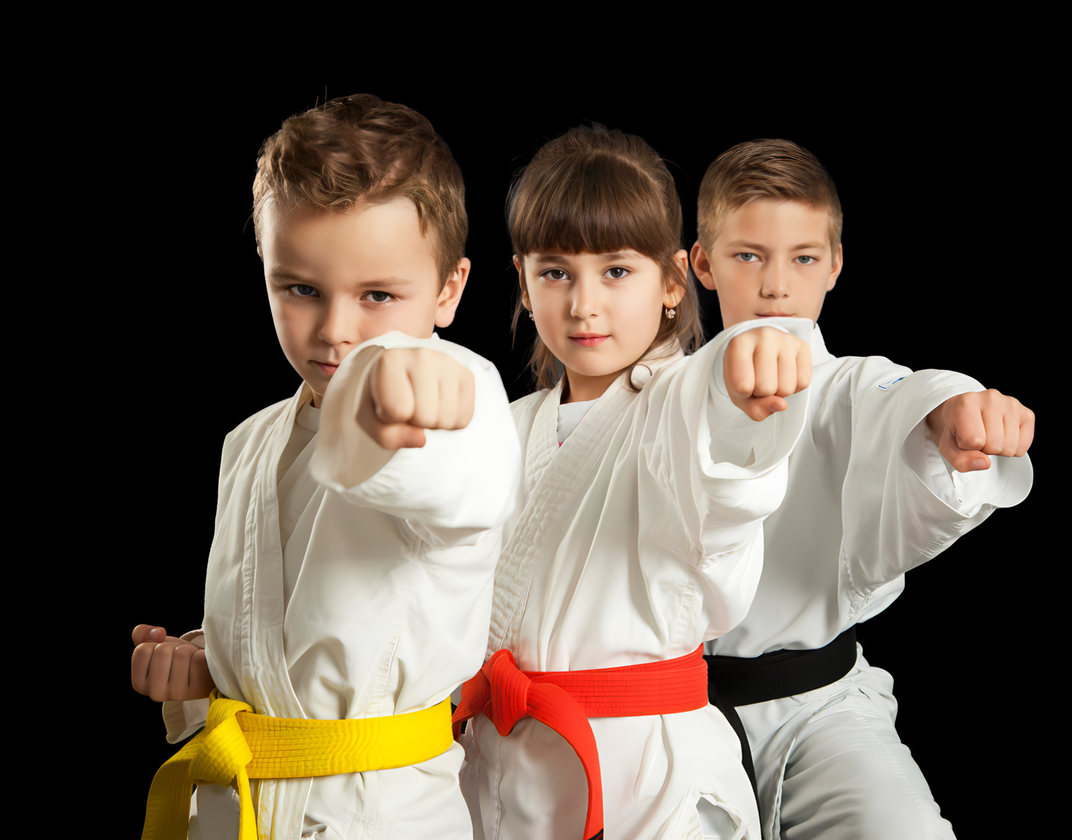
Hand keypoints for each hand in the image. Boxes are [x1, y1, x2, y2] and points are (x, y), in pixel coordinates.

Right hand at [131, 624, 214, 700]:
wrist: (202, 672)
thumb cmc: (175, 658)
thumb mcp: (155, 645)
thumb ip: (142, 634)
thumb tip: (158, 632)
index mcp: (139, 684)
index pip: (142, 650)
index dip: (156, 644)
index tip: (164, 655)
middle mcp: (155, 693)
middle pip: (162, 650)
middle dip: (174, 646)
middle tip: (180, 658)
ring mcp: (177, 694)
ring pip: (181, 653)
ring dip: (189, 650)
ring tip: (190, 661)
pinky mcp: (198, 689)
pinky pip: (198, 659)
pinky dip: (201, 655)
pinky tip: (201, 665)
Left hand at [358, 348, 475, 449]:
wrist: (400, 375)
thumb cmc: (382, 397)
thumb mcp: (369, 419)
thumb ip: (387, 435)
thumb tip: (421, 440)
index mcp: (391, 360)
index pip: (397, 410)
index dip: (389, 418)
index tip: (385, 404)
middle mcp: (422, 356)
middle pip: (426, 416)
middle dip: (415, 421)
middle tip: (408, 406)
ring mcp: (448, 363)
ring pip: (447, 419)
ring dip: (434, 423)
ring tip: (423, 405)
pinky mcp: (466, 375)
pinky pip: (464, 418)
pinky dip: (452, 421)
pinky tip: (439, 406)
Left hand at [725, 327, 811, 420]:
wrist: (757, 346)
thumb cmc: (745, 370)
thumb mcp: (738, 392)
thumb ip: (755, 408)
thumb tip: (782, 405)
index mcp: (738, 344)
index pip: (743, 387)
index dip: (744, 394)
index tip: (743, 382)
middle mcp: (763, 336)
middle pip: (766, 388)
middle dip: (763, 393)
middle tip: (759, 380)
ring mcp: (785, 339)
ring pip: (787, 388)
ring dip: (780, 392)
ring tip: (772, 377)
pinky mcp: (802, 346)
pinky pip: (803, 382)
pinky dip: (795, 386)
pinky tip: (785, 375)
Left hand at [926, 389, 1033, 471]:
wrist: (963, 414)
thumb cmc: (956, 428)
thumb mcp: (948, 447)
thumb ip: (961, 460)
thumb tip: (984, 463)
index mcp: (967, 402)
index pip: (974, 441)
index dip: (967, 446)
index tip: (963, 436)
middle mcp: (991, 398)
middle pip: (994, 445)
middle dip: (984, 449)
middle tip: (977, 437)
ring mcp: (1011, 404)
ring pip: (1010, 448)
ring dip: (998, 449)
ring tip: (988, 435)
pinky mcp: (1026, 413)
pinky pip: (1023, 447)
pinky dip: (1012, 448)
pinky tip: (1002, 436)